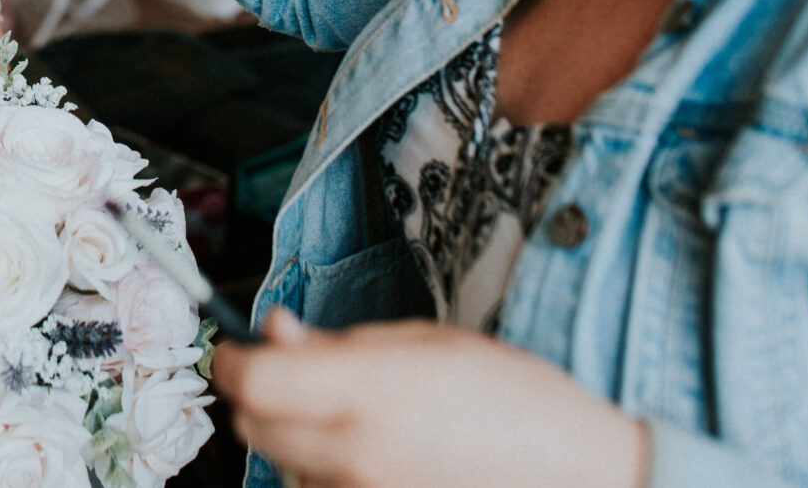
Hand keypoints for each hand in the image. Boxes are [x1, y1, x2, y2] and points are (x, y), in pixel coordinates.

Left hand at [210, 310, 648, 487]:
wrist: (575, 473)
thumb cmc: (514, 402)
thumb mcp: (425, 343)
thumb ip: (338, 344)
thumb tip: (273, 333)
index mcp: (371, 392)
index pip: (252, 381)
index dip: (232, 358)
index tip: (236, 348)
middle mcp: (357, 454)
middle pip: (253, 426)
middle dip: (260, 395)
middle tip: (297, 374)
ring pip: (282, 463)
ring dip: (296, 437)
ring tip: (358, 420)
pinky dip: (325, 472)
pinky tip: (372, 455)